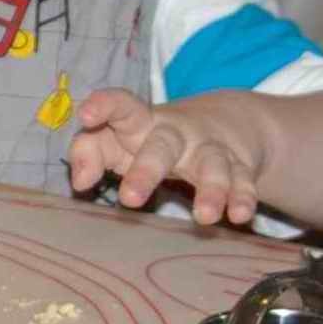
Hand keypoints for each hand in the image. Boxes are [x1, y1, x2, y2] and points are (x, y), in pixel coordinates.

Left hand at [66, 88, 265, 225]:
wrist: (224, 123)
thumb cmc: (150, 140)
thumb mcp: (117, 141)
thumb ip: (89, 152)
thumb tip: (79, 182)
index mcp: (141, 123)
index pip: (123, 106)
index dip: (104, 106)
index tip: (86, 115)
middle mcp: (176, 133)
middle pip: (163, 144)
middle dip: (147, 169)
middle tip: (131, 199)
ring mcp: (209, 148)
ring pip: (212, 163)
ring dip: (211, 189)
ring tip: (203, 217)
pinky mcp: (238, 166)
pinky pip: (243, 181)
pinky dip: (242, 197)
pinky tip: (240, 215)